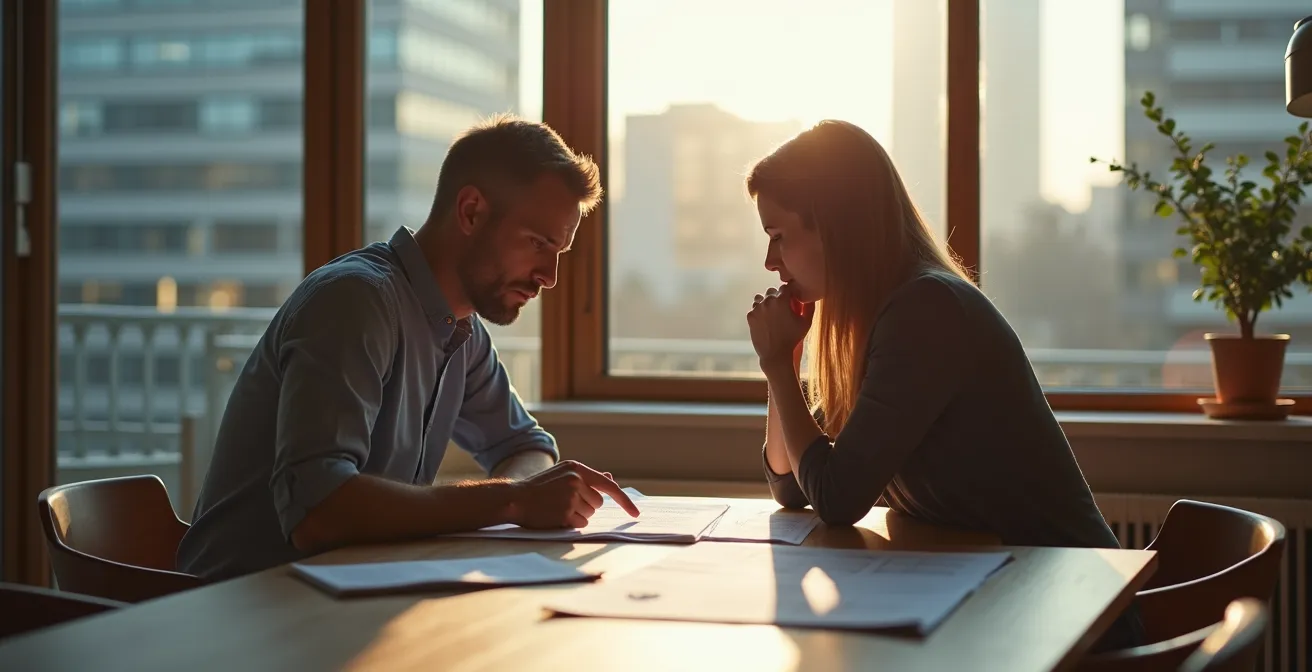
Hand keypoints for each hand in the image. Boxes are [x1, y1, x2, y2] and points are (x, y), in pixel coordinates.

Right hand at [507, 460, 639, 528]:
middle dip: (587, 507)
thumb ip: (586, 478)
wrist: (514, 498)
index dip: (625, 501)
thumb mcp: (563, 475)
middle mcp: (576, 480)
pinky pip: (580, 524)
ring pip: (590, 515)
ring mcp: (571, 496)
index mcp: (577, 468)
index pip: (609, 486)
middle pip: (598, 503)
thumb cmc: (539, 488)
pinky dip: (572, 524)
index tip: (636, 514)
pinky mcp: (565, 512)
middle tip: (565, 503)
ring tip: (558, 508)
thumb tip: (610, 478)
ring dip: (578, 515)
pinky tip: (556, 516)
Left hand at [747, 285, 814, 371]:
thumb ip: (809, 307)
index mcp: (781, 300)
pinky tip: (765, 319)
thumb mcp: (806, 323)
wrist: (775, 354)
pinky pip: (755, 308)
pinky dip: (759, 311)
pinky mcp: (750, 316)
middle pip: (772, 291)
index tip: (792, 298)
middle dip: (778, 297)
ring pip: (761, 298)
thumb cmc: (793, 338)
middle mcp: (768, 301)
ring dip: (766, 302)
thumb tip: (810, 297)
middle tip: (782, 308)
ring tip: (772, 312)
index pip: (786, 287)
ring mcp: (757, 308)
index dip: (790, 292)